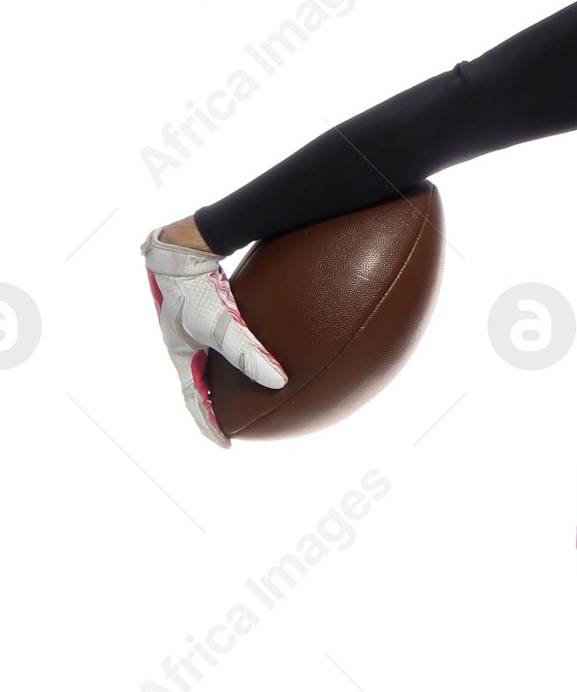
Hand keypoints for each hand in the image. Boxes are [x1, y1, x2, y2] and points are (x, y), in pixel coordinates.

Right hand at [141, 227, 286, 445]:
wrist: (182, 247)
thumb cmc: (195, 287)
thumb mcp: (222, 325)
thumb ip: (250, 354)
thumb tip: (280, 382)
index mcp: (182, 355)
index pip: (194, 401)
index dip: (208, 424)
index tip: (225, 444)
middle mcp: (185, 344)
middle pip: (201, 384)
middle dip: (216, 406)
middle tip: (235, 422)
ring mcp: (192, 326)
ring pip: (211, 362)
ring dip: (226, 379)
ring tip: (246, 390)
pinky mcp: (203, 308)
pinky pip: (222, 339)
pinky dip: (237, 350)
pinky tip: (260, 345)